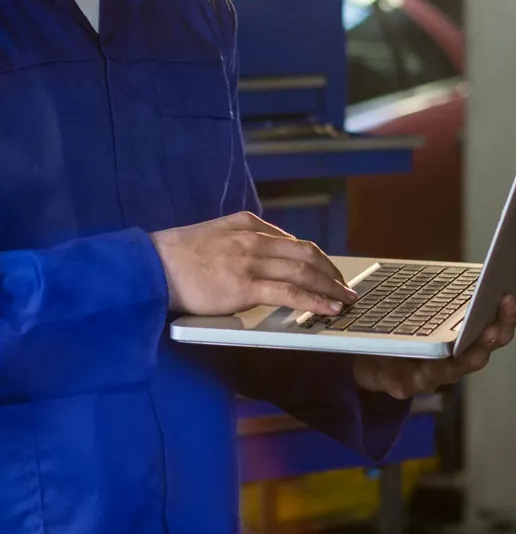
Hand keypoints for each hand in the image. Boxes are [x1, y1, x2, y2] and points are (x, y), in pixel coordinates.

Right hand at [150, 211, 356, 317]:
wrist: (151, 266)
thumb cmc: (176, 256)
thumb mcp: (214, 234)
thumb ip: (241, 238)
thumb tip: (265, 254)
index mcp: (247, 225)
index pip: (292, 242)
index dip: (316, 259)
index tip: (327, 271)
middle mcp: (254, 239)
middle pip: (306, 254)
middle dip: (331, 272)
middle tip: (345, 286)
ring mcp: (251, 261)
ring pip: (303, 272)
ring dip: (330, 287)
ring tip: (345, 299)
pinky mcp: (245, 286)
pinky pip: (289, 293)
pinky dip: (314, 300)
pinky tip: (327, 308)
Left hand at [353, 296, 515, 399]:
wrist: (366, 362)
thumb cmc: (408, 337)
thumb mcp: (442, 319)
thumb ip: (477, 309)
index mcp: (461, 344)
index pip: (492, 333)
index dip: (507, 319)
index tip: (515, 298)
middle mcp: (450, 364)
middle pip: (479, 354)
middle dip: (495, 334)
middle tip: (504, 309)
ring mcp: (428, 377)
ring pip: (455, 368)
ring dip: (472, 353)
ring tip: (485, 333)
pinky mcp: (402, 385)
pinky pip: (416, 378)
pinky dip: (428, 366)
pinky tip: (436, 351)